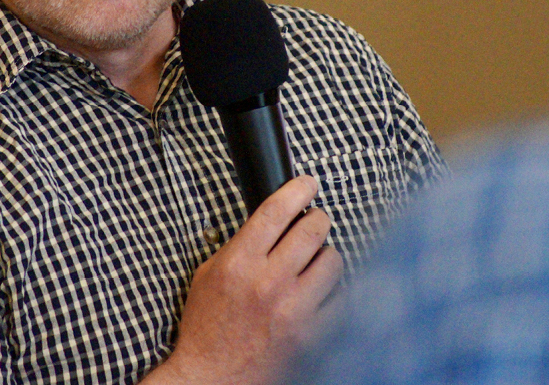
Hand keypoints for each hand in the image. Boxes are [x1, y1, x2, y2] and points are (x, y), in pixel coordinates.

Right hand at [145, 175, 343, 384]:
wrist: (213, 377)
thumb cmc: (207, 326)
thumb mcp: (209, 274)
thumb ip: (240, 245)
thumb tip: (273, 220)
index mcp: (239, 263)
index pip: (276, 210)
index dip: (298, 189)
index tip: (308, 183)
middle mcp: (268, 283)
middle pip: (312, 229)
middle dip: (316, 218)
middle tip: (314, 220)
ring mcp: (294, 310)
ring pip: (332, 260)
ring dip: (325, 256)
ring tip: (314, 263)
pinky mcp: (312, 335)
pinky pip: (340, 298)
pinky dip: (332, 293)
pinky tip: (319, 294)